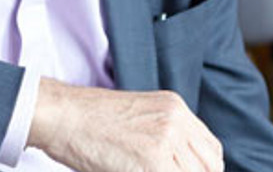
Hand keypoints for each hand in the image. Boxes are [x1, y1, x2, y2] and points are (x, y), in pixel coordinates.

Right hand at [27, 78, 223, 171]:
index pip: (211, 150)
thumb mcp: (136, 120)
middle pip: (210, 166)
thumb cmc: (87, 122)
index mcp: (175, 108)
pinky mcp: (153, 161)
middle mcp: (176, 120)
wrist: (61, 114)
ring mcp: (166, 139)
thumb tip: (177, 165)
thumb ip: (163, 138)